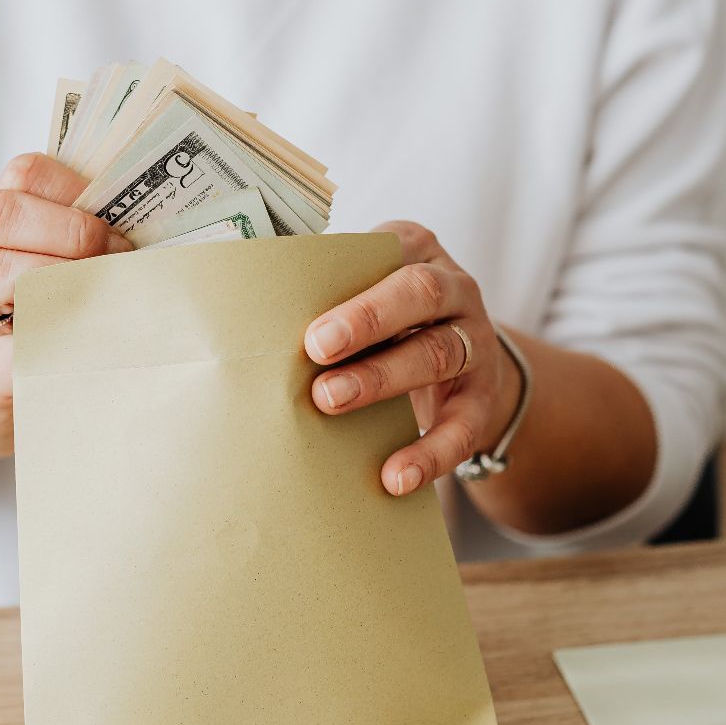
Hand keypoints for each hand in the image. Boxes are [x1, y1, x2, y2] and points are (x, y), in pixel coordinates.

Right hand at [0, 153, 131, 461]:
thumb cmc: (30, 332)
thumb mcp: (47, 273)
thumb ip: (82, 245)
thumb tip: (163, 231)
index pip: (24, 174)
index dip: (76, 187)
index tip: (119, 221)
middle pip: (1, 212)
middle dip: (72, 231)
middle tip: (116, 258)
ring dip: (58, 276)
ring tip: (99, 296)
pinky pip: (14, 347)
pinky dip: (57, 340)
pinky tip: (91, 343)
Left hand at [304, 222, 520, 496]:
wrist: (458, 374)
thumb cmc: (386, 325)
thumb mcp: (363, 296)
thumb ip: (322, 296)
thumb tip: (245, 318)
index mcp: (417, 252)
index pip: (393, 248)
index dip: (353, 275)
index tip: (311, 312)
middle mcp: (456, 290)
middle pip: (420, 293)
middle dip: (367, 319)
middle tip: (316, 347)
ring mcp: (475, 344)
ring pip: (437, 354)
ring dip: (382, 378)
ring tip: (330, 400)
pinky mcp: (480, 400)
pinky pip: (462, 427)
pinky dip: (429, 453)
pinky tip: (395, 477)